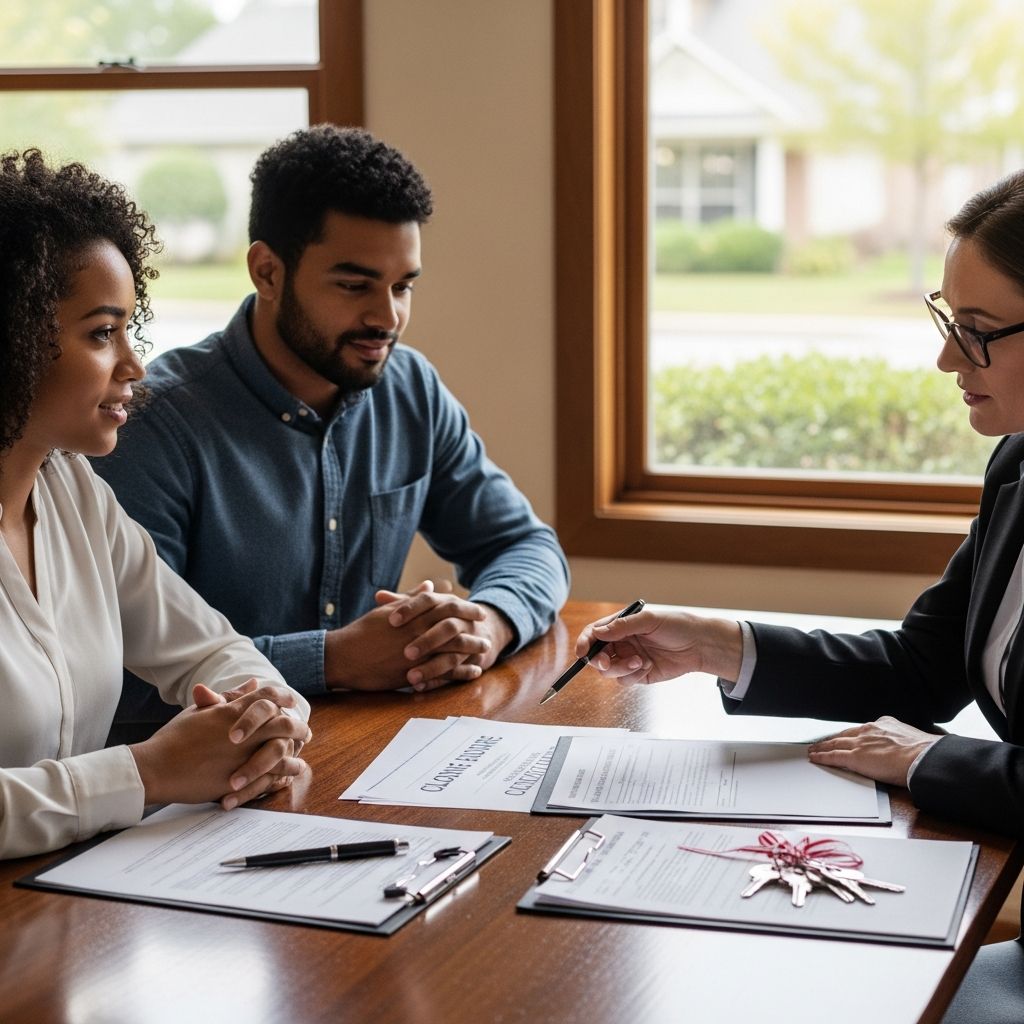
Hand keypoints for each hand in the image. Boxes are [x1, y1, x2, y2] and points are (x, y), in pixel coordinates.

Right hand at [130, 683, 309, 809]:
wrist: (156, 768)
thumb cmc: (174, 738)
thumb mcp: (200, 711)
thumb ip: (229, 697)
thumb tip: (253, 683)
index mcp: (231, 711)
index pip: (267, 696)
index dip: (283, 696)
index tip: (291, 702)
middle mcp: (241, 731)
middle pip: (282, 722)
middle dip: (297, 725)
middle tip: (304, 730)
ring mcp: (241, 754)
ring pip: (281, 749)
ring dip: (295, 751)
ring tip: (301, 755)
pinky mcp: (238, 777)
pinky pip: (271, 775)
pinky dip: (284, 773)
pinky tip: (290, 774)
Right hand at [325, 582, 495, 691]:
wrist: (344, 657)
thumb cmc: (363, 631)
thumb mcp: (387, 610)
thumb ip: (411, 598)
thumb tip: (430, 586)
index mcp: (413, 616)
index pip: (446, 608)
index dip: (465, 609)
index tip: (478, 610)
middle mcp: (417, 633)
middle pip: (455, 629)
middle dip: (473, 629)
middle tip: (487, 631)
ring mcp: (416, 654)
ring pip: (453, 651)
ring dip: (472, 651)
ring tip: (486, 650)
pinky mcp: (413, 674)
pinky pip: (444, 674)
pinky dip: (461, 673)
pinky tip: (473, 672)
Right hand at [574, 608, 741, 685]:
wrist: (700, 645)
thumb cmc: (677, 625)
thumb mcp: (649, 620)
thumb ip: (622, 626)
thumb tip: (597, 632)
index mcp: (621, 626)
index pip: (594, 634)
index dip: (584, 642)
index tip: (582, 652)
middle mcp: (622, 642)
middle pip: (597, 655)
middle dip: (598, 660)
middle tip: (605, 662)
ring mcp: (629, 659)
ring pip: (609, 671)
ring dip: (620, 668)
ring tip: (639, 662)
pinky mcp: (639, 675)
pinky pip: (625, 681)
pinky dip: (633, 676)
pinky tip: (648, 667)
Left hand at [807, 716, 938, 787]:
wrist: (923, 758)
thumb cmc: (924, 753)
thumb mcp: (911, 739)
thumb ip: (902, 741)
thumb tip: (909, 750)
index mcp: (884, 724)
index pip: (862, 729)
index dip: (851, 734)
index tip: (846, 737)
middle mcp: (869, 730)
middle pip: (844, 734)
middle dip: (833, 738)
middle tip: (822, 742)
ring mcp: (860, 743)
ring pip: (835, 743)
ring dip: (822, 746)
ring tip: (813, 750)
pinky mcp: (855, 757)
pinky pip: (833, 756)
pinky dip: (822, 757)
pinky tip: (814, 758)